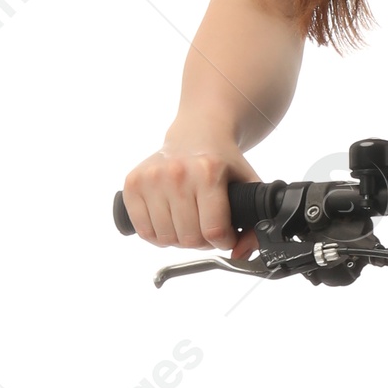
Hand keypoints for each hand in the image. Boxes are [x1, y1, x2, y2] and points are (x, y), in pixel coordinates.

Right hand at [120, 141, 259, 252]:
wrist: (197, 133)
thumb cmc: (221, 162)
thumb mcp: (249, 184)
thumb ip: (255, 222)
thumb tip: (240, 254)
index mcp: (207, 172)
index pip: (214, 230)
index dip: (223, 241)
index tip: (226, 235)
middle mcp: (177, 173)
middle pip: (189, 238)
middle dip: (203, 242)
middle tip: (207, 227)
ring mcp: (151, 178)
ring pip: (166, 239)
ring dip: (180, 239)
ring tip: (189, 222)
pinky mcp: (132, 183)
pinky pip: (144, 232)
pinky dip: (158, 235)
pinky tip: (170, 221)